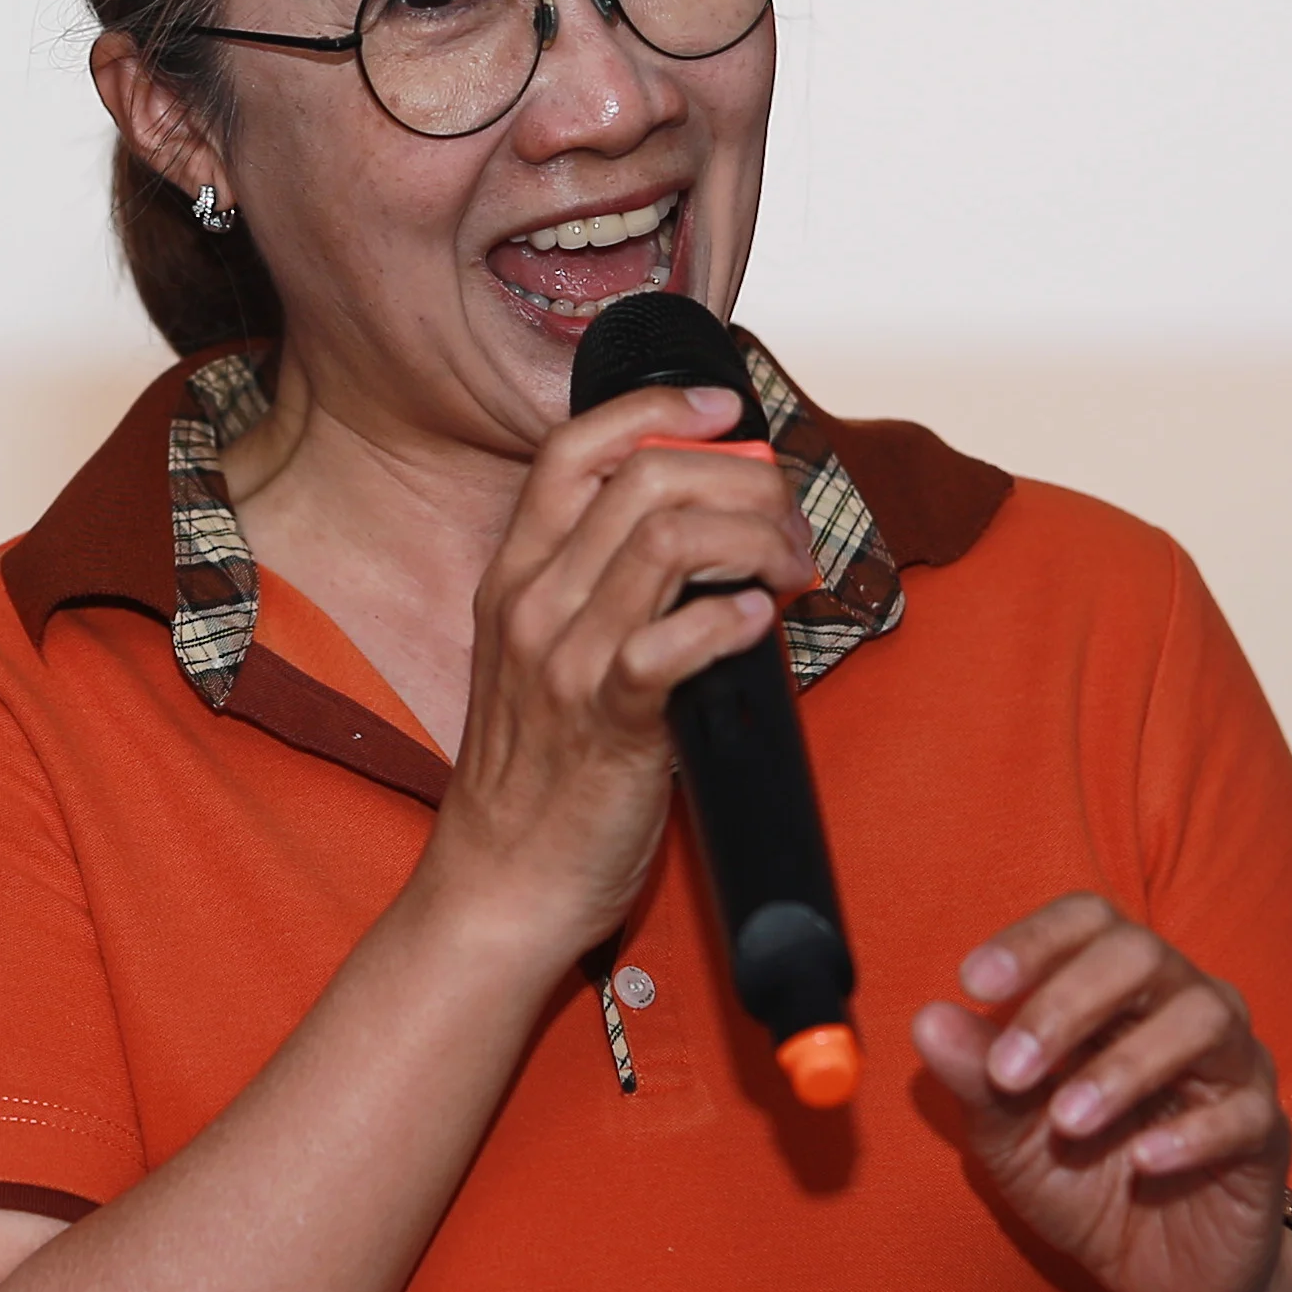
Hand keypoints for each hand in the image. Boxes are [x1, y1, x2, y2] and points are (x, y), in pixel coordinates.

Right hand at [420, 384, 820, 965]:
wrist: (501, 882)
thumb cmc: (539, 773)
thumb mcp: (544, 655)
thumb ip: (603, 588)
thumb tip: (706, 531)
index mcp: (516, 574)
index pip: (576, 447)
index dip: (659, 409)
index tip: (725, 412)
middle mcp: (533, 602)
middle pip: (647, 477)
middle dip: (743, 479)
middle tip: (787, 521)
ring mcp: (567, 660)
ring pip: (671, 538)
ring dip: (756, 538)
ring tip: (790, 570)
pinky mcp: (611, 721)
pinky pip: (677, 640)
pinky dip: (735, 618)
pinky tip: (762, 624)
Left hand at [910, 896, 1291, 1291]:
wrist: (1162, 1276)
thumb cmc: (1085, 1181)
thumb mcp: (1010, 1139)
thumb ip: (976, 1079)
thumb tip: (928, 1020)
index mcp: (1118, 993)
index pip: (1089, 922)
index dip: (1035, 940)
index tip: (974, 981)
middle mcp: (1182, 1008)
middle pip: (1142, 956)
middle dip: (1068, 1002)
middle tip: (1008, 1071)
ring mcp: (1233, 1068)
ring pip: (1202, 1021)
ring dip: (1126, 1066)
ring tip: (1066, 1122)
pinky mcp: (1264, 1135)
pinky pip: (1244, 1113)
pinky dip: (1191, 1133)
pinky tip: (1144, 1162)